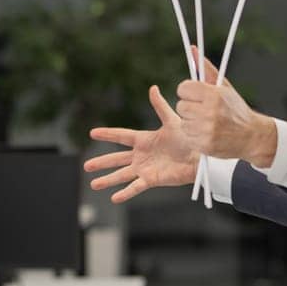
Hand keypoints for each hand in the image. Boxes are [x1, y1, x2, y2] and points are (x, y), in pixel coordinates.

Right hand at [85, 85, 199, 203]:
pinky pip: (135, 187)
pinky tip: (114, 198)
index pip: (121, 136)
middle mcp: (141, 155)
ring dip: (108, 180)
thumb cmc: (189, 138)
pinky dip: (125, 193)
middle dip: (101, 162)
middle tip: (86, 166)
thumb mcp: (171, 121)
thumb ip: (160, 106)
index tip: (92, 133)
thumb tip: (153, 88)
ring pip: (122, 175)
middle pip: (116, 159)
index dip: (107, 134)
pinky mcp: (152, 179)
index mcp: (144, 139)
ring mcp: (145, 169)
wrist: (200, 157)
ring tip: (93, 184)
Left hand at [175, 57, 277, 166]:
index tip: (196, 96)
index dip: (188, 92)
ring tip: (206, 123)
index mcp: (213, 95)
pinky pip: (188, 137)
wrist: (252, 136)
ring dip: (191, 123)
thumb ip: (206, 70)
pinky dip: (195, 137)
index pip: (183, 88)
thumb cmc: (236, 110)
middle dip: (189, 108)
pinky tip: (207, 134)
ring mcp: (207, 129)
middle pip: (181, 106)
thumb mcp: (224, 88)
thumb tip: (193, 50)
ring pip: (183, 123)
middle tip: (202, 111)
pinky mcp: (205, 144)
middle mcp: (209, 112)